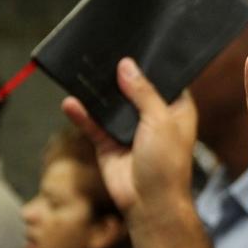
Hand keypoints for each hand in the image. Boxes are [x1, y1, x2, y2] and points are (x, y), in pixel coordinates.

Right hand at [62, 58, 197, 220]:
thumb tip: (127, 65)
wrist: (149, 202)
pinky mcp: (109, 144)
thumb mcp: (160, 120)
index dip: (152, 67)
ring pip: (111, 106)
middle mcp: (153, 117)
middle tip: (103, 52)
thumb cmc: (166, 162)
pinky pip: (93, 125)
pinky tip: (70, 102)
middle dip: (120, 75)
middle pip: (134, 90)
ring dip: (99, 93)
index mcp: (176, 110)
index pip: (165, 81)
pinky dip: (83, 114)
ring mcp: (130, 131)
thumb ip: (143, 92)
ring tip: (84, 70)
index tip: (137, 45)